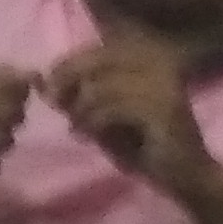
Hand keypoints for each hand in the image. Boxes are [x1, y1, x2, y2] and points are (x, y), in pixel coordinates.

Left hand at [42, 45, 214, 194]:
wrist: (183, 173)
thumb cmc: (140, 143)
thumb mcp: (101, 114)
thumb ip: (77, 95)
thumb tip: (39, 78)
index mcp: (149, 56)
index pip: (97, 49)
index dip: (68, 66)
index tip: (51, 90)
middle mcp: (160, 62)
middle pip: (97, 60)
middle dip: (68, 82)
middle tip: (58, 105)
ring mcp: (164, 83)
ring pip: (100, 87)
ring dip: (80, 110)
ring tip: (79, 127)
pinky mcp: (163, 108)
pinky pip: (111, 108)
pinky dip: (92, 123)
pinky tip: (88, 136)